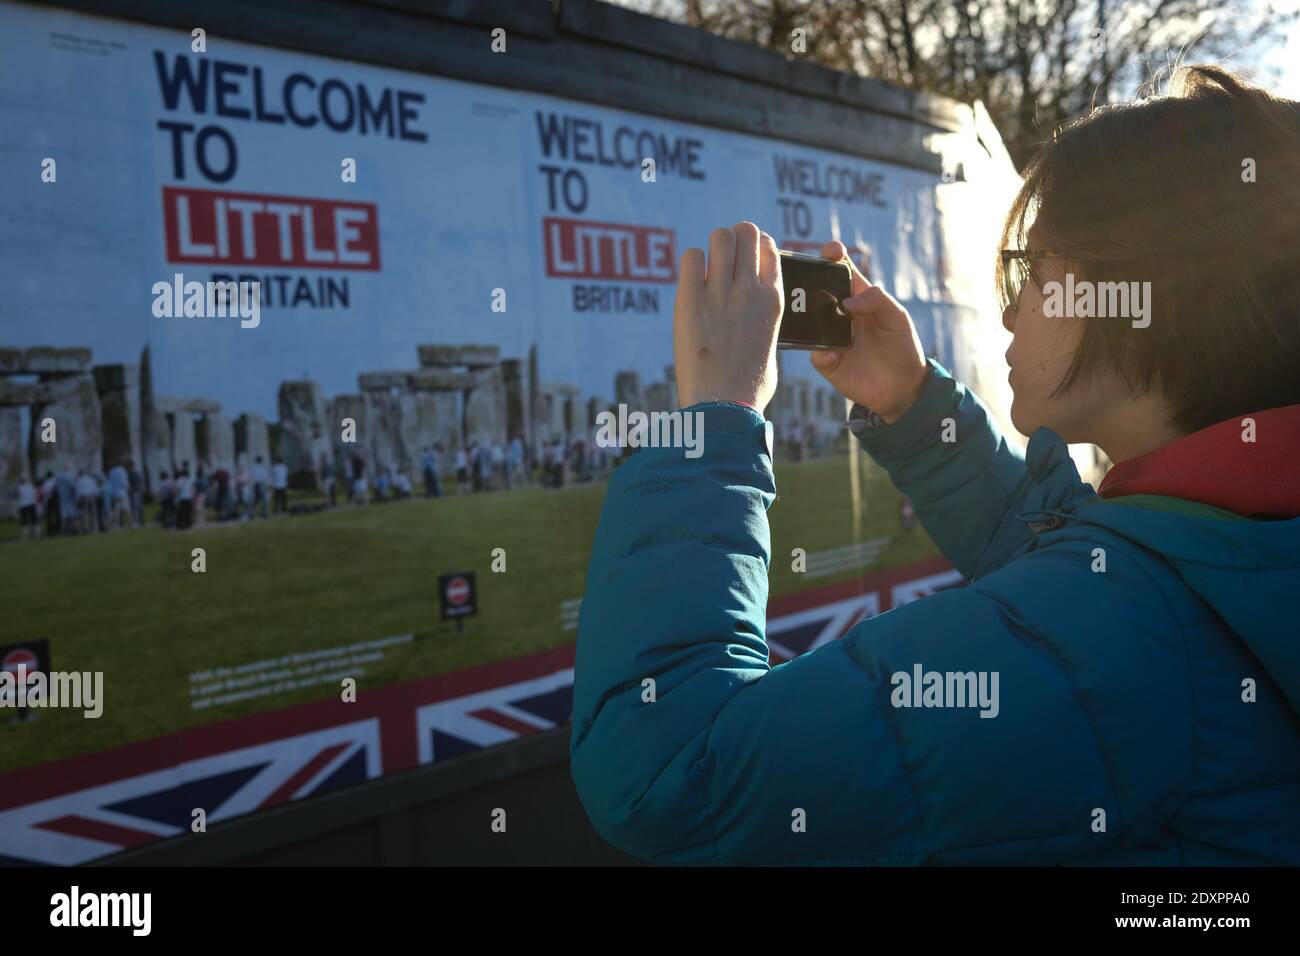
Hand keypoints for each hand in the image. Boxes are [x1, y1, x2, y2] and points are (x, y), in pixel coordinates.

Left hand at [674, 222, 781, 410]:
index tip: (745, 259)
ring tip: (706, 271)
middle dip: (733, 240)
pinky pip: (691, 257)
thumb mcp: (770, 348)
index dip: (756, 247)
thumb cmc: (748, 389)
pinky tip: (691, 285)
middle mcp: (749, 290)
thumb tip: (757, 324)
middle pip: (746, 232)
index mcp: (772, 301)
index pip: (769, 248)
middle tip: (722, 261)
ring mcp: (720, 293)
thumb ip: (764, 325)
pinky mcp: (690, 301)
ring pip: (720, 237)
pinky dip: (691, 264)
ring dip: (712, 248)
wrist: (723, 407)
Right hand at [809, 240, 928, 422]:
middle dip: (807, 284)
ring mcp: (831, 338)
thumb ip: (877, 301)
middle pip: (817, 293)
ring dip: (807, 320)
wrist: (903, 388)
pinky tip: (833, 355)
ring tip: (814, 319)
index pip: (841, 271)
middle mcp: (839, 315)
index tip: (830, 250)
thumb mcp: (897, 318)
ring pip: (809, 324)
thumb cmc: (902, 346)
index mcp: (858, 297)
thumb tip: (847, 302)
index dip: (833, 257)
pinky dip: (820, 353)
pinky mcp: (828, 362)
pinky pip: (815, 354)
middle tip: (804, 279)